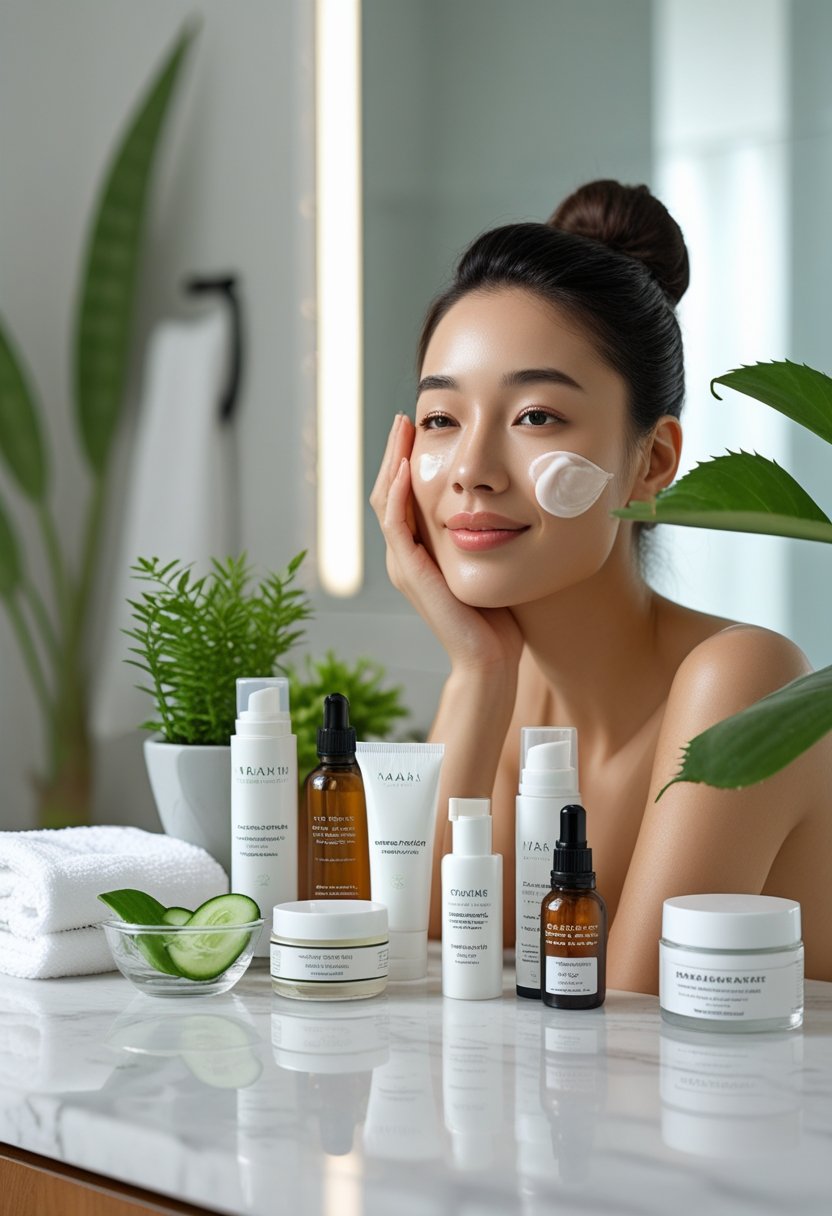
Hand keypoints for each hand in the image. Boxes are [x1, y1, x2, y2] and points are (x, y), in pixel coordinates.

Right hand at [370, 414, 523, 677]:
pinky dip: (398, 495)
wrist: (490, 659)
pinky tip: (408, 470)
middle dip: (396, 453)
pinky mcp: (411, 574)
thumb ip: (483, 534)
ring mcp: (404, 565)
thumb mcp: (488, 561)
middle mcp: (404, 556)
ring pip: (385, 503)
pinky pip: (396, 526)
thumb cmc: (497, 617)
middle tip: (404, 418)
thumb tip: (502, 501)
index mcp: (419, 552)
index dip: (407, 461)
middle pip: (387, 493)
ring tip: (402, 432)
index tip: (419, 428)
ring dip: (393, 464)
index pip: (402, 496)